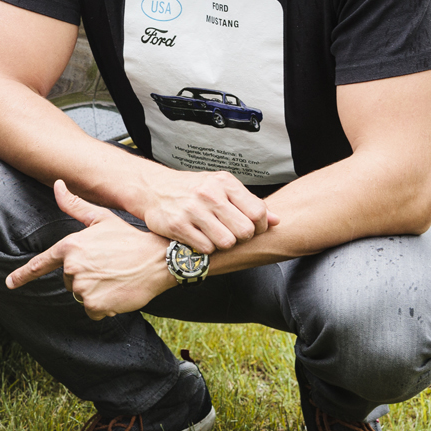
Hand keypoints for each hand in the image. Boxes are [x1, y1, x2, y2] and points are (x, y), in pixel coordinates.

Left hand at [6, 180, 176, 319]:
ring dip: (95, 291)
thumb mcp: (101, 218)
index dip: (24, 274)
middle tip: (108, 266)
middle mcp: (73, 266)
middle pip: (69, 280)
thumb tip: (58, 185)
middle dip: (85, 276)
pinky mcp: (94, 303)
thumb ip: (74, 205)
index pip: (42, 263)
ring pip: (81, 295)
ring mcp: (83, 286)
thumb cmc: (130, 238)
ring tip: (114, 277)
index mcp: (71, 245)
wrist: (157, 259)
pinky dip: (104, 305)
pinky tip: (117, 291)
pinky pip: (92, 309)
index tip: (10, 283)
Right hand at [135, 168, 278, 253]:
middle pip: (244, 231)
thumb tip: (276, 220)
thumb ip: (248, 203)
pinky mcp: (178, 225)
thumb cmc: (192, 189)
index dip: (259, 227)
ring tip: (213, 235)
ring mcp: (193, 210)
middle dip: (241, 238)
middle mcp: (209, 194)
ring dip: (222, 244)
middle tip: (231, 234)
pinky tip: (199, 238)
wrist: (154, 188)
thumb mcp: (221, 188)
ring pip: (226, 242)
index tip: (251, 229)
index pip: (257, 212)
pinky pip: (205, 248)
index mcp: (224, 182)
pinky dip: (205, 248)